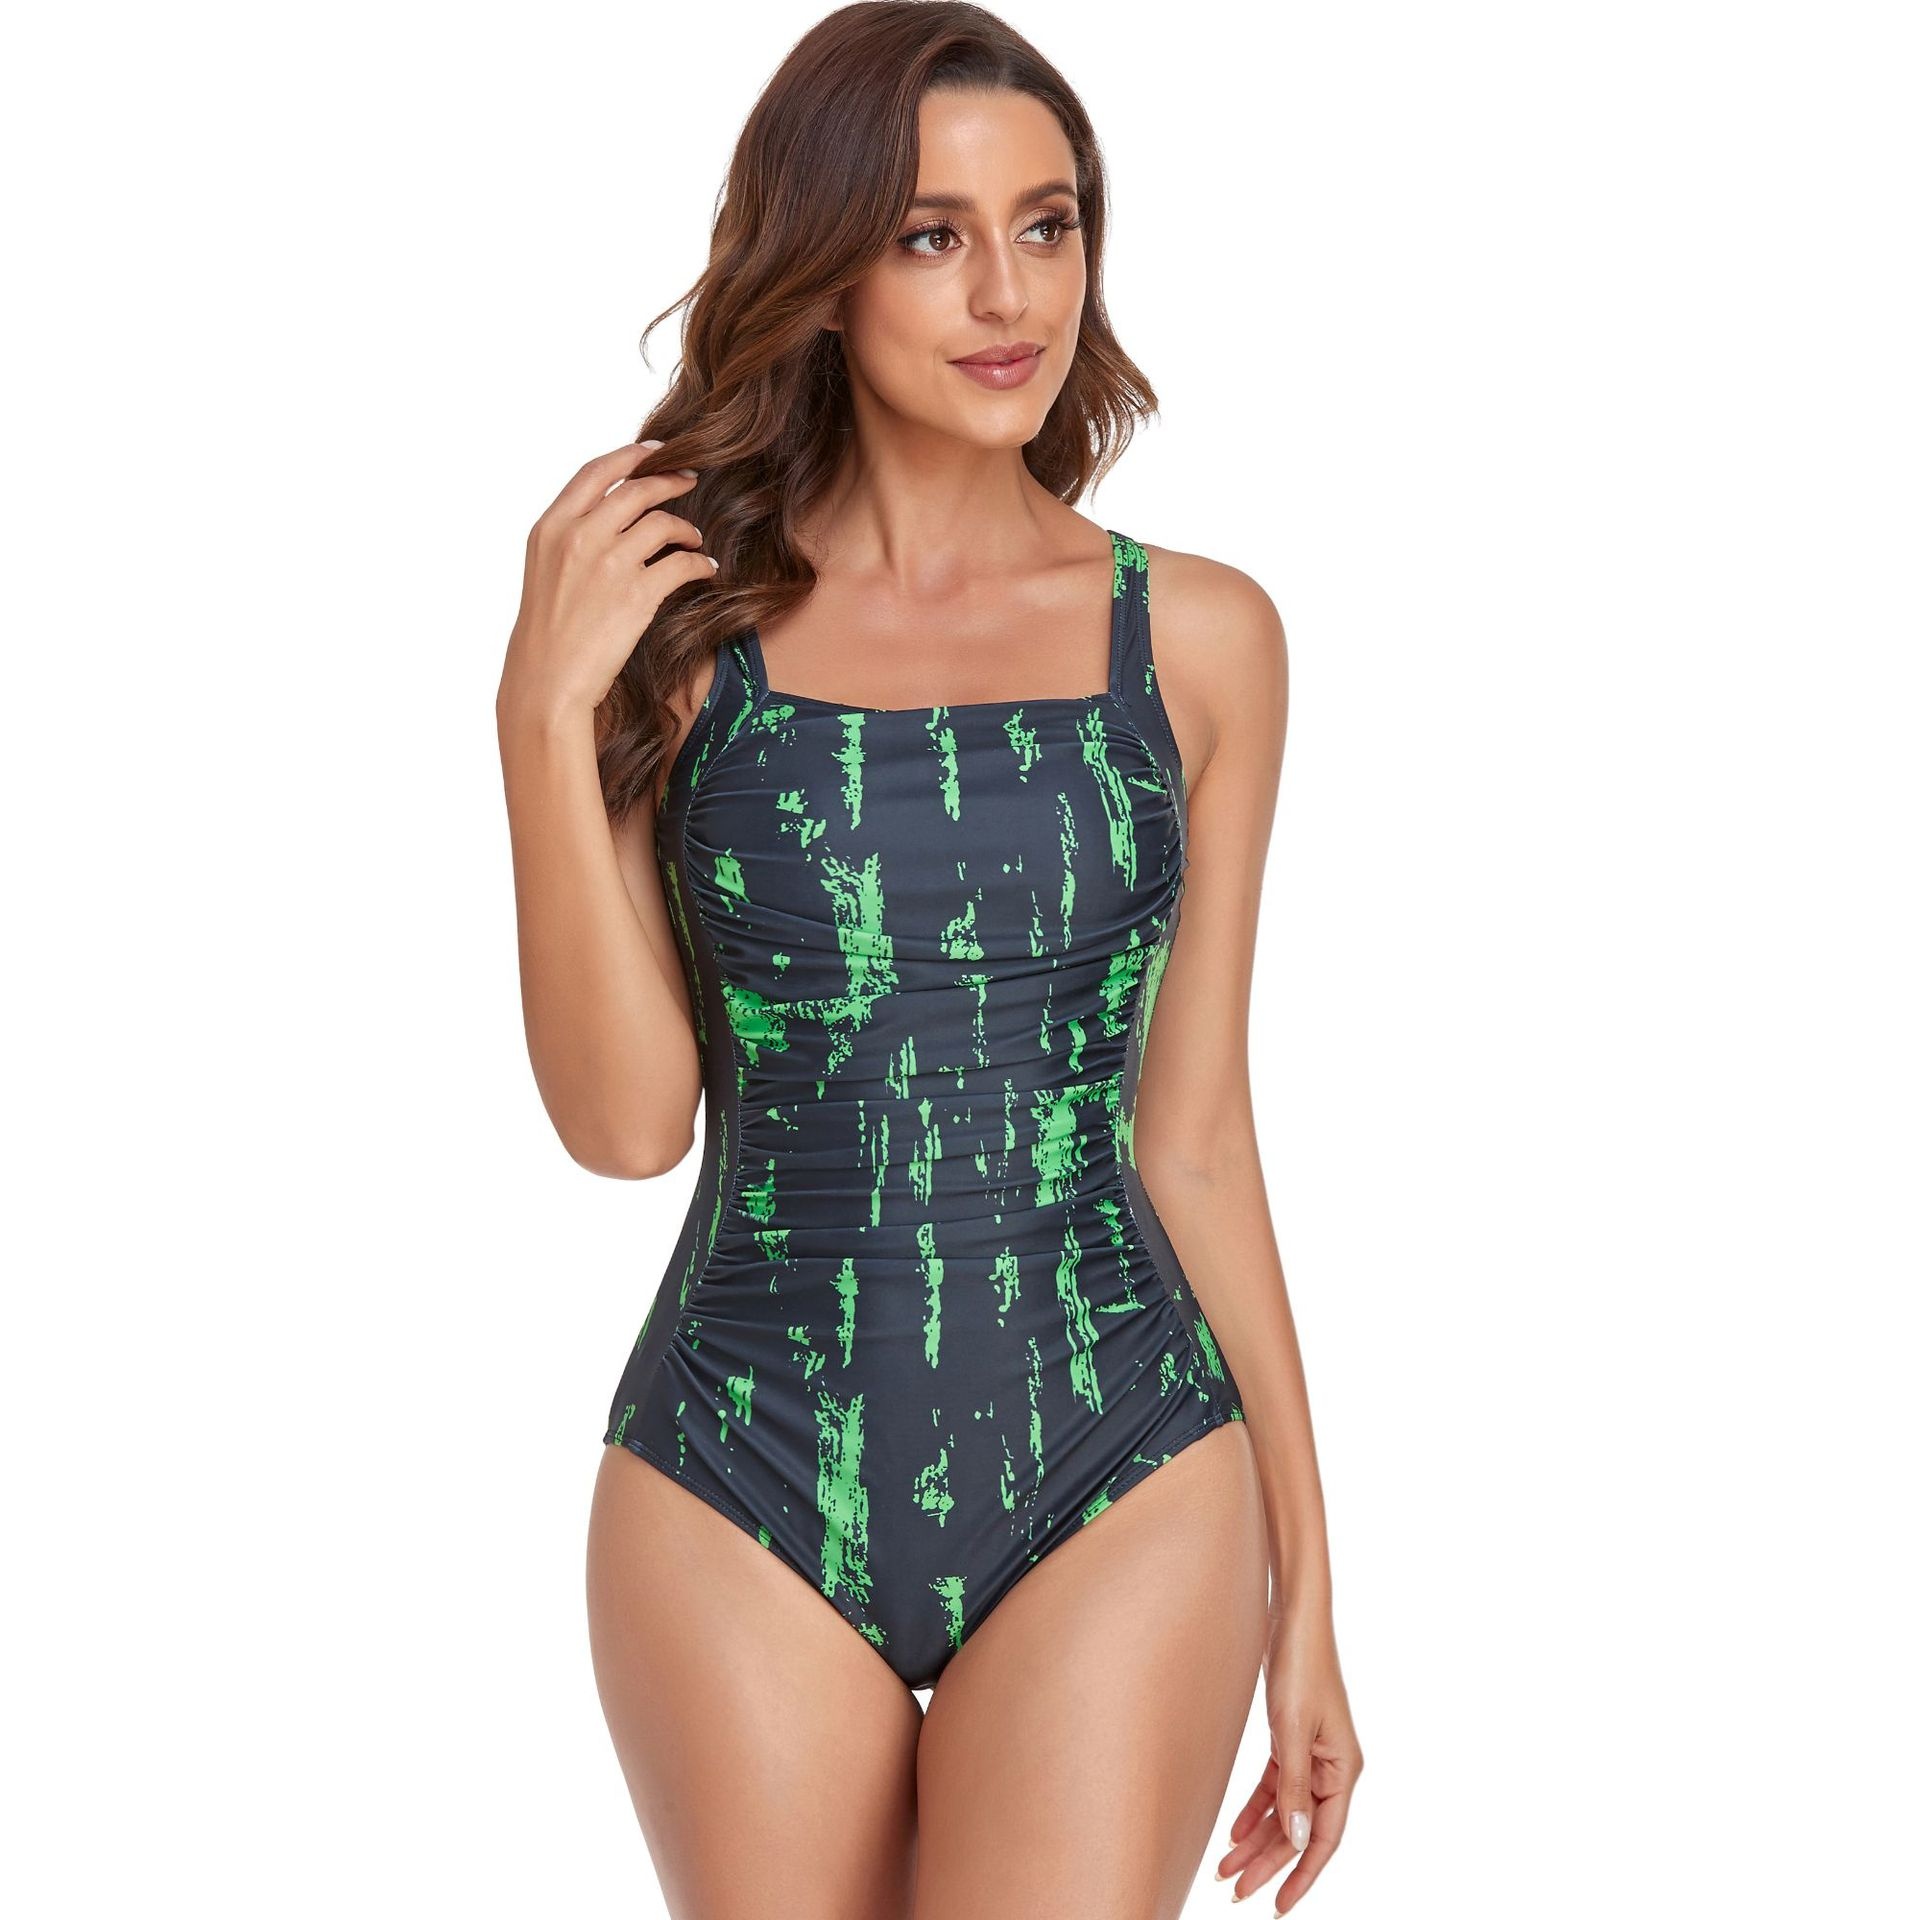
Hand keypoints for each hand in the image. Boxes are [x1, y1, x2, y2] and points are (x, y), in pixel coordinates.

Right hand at [498, 438, 716, 719]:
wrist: (547, 678)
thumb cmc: (547, 631)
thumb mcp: (545, 569)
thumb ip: (572, 536)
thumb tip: (612, 515)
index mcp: (552, 526)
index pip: (597, 472)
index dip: (631, 456)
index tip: (657, 451)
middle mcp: (579, 536)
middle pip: (637, 490)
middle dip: (670, 481)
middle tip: (689, 482)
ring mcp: (609, 563)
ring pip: (663, 522)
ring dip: (687, 528)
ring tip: (695, 540)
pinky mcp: (637, 594)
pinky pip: (682, 563)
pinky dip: (700, 563)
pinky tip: (706, 569)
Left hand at [1215, 1611, 1362, 1911]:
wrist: (1294, 1617)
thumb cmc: (1299, 1667)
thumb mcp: (1292, 1730)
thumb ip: (1293, 1786)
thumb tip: (1298, 1840)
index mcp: (1343, 1770)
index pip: (1325, 1839)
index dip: (1302, 1876)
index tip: (1278, 1906)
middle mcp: (1332, 1768)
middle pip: (1301, 1830)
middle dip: (1269, 1864)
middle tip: (1235, 1892)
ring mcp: (1313, 1754)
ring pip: (1286, 1811)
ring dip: (1258, 1840)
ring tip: (1227, 1869)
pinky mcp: (1292, 1739)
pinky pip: (1275, 1786)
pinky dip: (1256, 1809)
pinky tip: (1234, 1832)